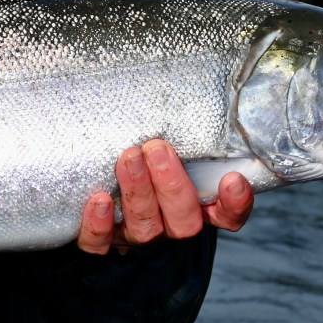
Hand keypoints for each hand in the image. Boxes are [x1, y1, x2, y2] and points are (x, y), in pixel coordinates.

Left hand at [76, 139, 252, 253]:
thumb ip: (177, 124)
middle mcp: (167, 225)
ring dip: (139, 193)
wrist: (87, 176)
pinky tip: (99, 199)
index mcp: (192, 205)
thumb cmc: (134, 147)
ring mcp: (134, 236)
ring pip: (145, 230)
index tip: (233, 178)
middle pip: (184, 222)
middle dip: (173, 185)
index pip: (226, 215)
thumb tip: (187, 77)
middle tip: (157, 148)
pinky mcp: (99, 242)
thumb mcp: (160, 137)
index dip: (234, 204)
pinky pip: (100, 245)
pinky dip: (100, 226)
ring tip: (128, 158)